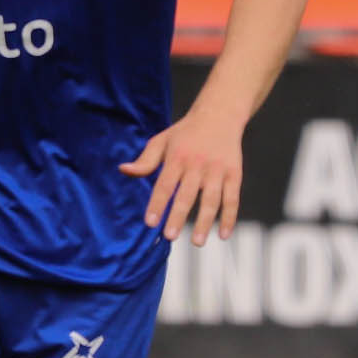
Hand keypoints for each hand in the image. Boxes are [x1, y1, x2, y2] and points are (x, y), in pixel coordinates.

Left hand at [120, 105, 244, 242]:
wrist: (219, 115)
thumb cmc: (185, 133)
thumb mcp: (162, 140)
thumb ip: (145, 160)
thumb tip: (123, 170)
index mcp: (177, 156)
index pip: (165, 184)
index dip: (157, 204)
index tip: (150, 222)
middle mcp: (198, 164)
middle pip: (187, 194)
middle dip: (178, 216)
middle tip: (169, 236)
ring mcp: (217, 170)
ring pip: (211, 199)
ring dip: (204, 222)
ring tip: (196, 242)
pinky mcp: (234, 173)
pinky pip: (232, 199)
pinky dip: (229, 217)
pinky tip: (222, 235)